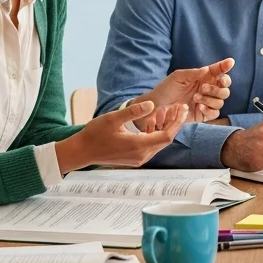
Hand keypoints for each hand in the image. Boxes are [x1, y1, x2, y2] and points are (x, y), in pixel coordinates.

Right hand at [57, 101, 187, 171]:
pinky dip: (154, 133)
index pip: (167, 136)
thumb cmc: (94, 134)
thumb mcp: (113, 119)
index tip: (181, 108)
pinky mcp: (135, 158)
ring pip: (159, 142)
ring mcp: (139, 158)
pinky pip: (151, 145)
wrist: (82, 151)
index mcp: (138, 146)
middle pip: (165, 139)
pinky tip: (151, 121)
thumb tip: (152, 104)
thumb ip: (133, 112)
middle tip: (178, 107)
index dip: (176, 122)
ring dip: (164, 127)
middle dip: (173, 123)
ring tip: (165, 110)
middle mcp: (142, 155)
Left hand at [135, 58, 234, 123]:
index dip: (225, 66)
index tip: (230, 62)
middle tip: (202, 87)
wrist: (157, 106)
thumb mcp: (178, 77)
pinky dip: (210, 109)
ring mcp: (207, 103)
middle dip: (216, 88)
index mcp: (203, 78)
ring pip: (221, 101)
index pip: (218, 72)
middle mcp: (208, 90)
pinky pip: (215, 113)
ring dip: (210, 99)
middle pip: (225, 89)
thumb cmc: (166, 88)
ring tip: (195, 98)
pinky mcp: (203, 114)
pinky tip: (200, 107)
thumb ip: (194, 73)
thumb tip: (208, 70)